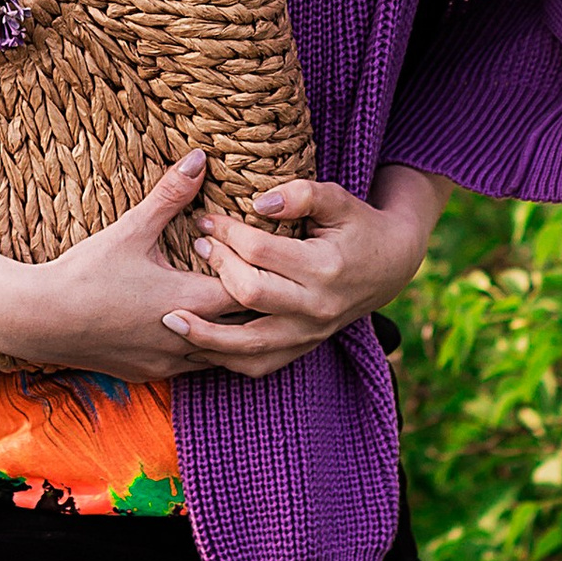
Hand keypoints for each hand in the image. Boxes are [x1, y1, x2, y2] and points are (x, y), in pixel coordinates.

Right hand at [0, 154, 244, 382]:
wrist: (39, 321)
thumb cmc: (85, 274)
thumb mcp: (131, 229)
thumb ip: (170, 195)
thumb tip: (200, 158)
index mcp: (191, 300)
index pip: (251, 291)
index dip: (254, 271)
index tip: (248, 250)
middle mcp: (187, 338)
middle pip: (244, 329)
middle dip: (251, 306)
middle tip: (253, 279)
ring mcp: (168, 363)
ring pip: (220, 355)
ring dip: (227, 332)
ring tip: (229, 307)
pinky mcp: (147, 374)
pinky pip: (189, 368)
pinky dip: (198, 349)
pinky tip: (190, 329)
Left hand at [163, 173, 441, 374]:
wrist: (390, 266)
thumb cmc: (359, 226)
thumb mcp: (339, 200)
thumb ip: (302, 194)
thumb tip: (259, 204)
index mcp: (325, 268)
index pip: (261, 252)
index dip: (227, 233)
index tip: (204, 219)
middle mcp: (316, 308)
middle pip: (250, 295)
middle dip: (216, 268)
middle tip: (195, 246)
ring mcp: (308, 335)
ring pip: (249, 345)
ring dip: (206, 335)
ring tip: (171, 320)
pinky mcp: (302, 349)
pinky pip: (259, 366)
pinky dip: (225, 360)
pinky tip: (197, 347)